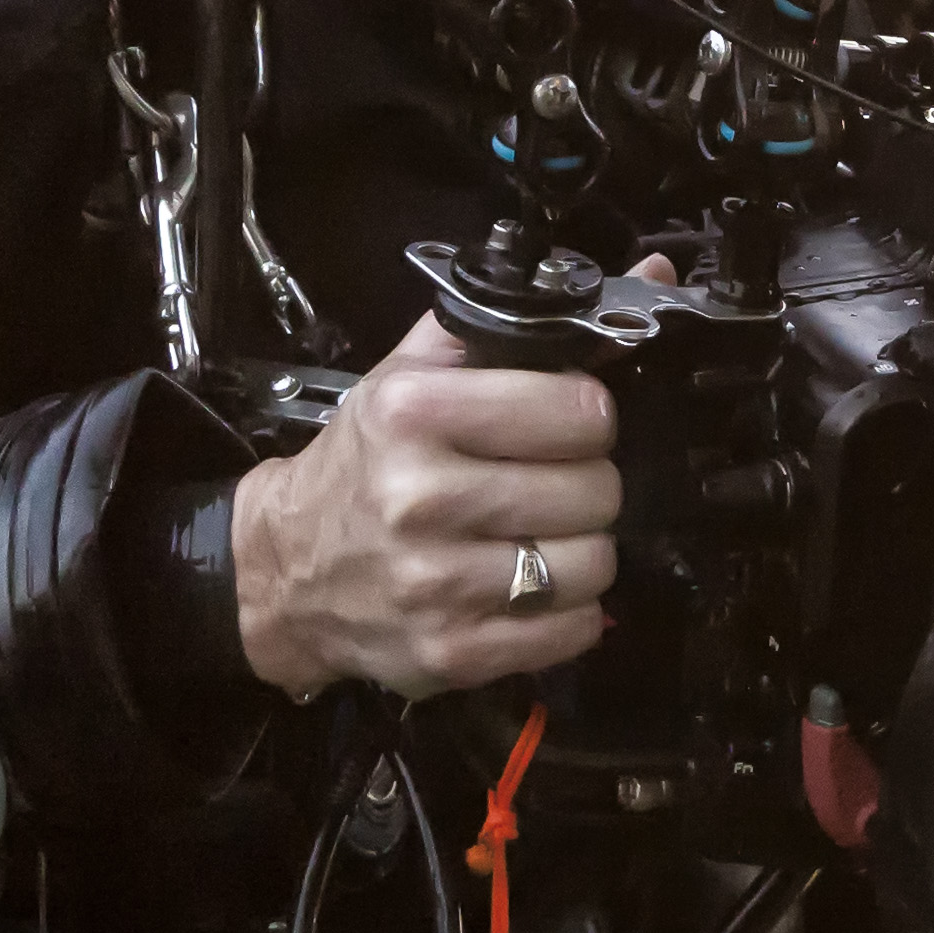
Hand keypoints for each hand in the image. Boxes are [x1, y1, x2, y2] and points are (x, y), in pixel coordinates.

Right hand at [230, 303, 630, 699]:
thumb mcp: (410, 374)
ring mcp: (437, 584)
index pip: (578, 410)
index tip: (566, 423)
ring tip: (540, 536)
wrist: (284, 570)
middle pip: (595, 489)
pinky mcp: (454, 652)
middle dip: (586, 482)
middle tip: (550, 482)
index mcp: (413, 414)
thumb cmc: (364, 463)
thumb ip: (515, 323)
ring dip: (581, 549)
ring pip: (595, 562)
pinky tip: (531, 589)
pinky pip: (576, 628)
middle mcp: (421, 498)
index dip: (586, 415)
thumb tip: (649, 281)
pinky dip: (569, 611)